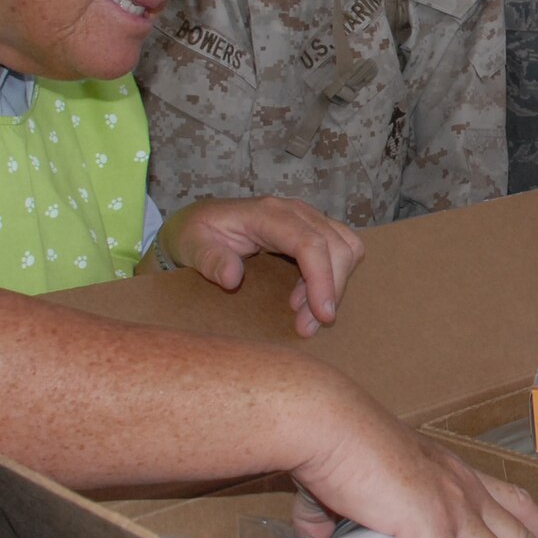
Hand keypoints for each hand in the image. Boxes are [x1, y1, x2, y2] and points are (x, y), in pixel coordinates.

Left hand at [156, 197, 365, 335]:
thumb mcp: (191, 246)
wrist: (198, 222)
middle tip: (307, 327)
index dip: (322, 279)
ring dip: (334, 284)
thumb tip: (233, 278)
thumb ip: (210, 260)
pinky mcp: (312, 228)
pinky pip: (340, 249)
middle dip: (330, 290)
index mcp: (267, 214)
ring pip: (346, 247)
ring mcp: (306, 217)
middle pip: (335, 247)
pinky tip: (306, 298)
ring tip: (305, 314)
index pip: (310, 243)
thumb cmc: (195, 234)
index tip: (322, 315)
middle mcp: (294, 211)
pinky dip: (333, 276)